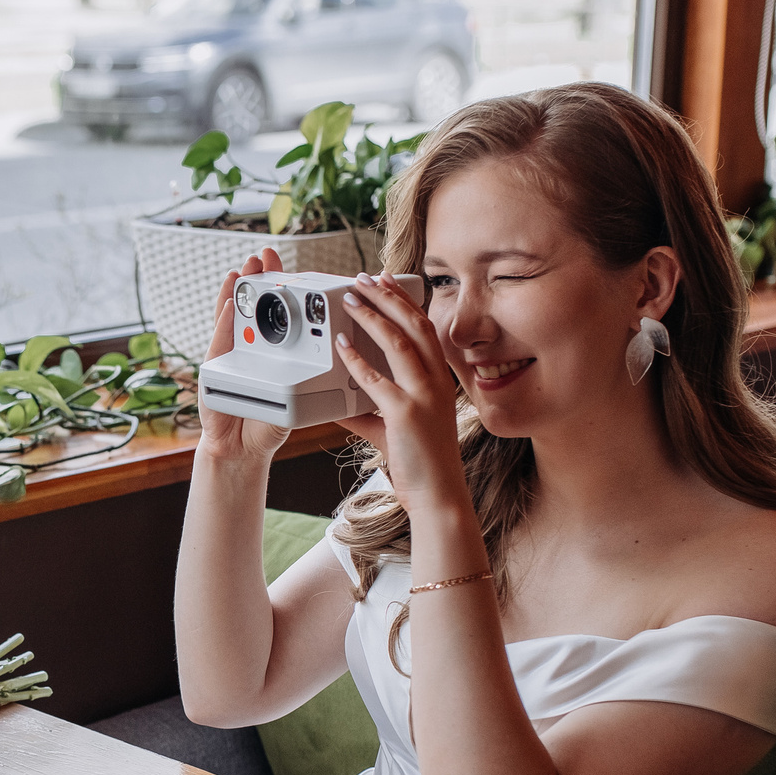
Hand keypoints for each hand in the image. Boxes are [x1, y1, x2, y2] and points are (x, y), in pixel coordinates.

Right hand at [194, 248, 294, 465]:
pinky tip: (231, 304)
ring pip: (234, 316)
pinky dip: (225, 322)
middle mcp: (250, 348)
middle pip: (255, 306)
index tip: (294, 268)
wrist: (242, 449)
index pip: (281, 314)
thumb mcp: (299, 393)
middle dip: (260, 279)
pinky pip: (220, 341)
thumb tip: (348, 356)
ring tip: (245, 269)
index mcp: (274, 352)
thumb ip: (315, 374)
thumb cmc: (270, 423)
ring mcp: (230, 356)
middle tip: (266, 256)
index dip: (285, 289)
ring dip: (239, 291)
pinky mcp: (215, 369)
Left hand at [332, 274, 467, 512]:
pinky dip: (357, 360)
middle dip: (389, 298)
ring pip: (399, 344)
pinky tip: (341, 346)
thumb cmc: (420, 463)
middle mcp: (435, 383)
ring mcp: (423, 397)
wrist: (438, 495)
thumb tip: (337, 402)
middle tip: (365, 279)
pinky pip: (377, 380)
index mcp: (438, 381)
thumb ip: (366, 413)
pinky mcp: (406, 414)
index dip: (405, 302)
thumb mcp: (392, 429)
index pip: (424, 329)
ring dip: (373, 317)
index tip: (386, 282)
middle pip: (415, 326)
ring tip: (352, 300)